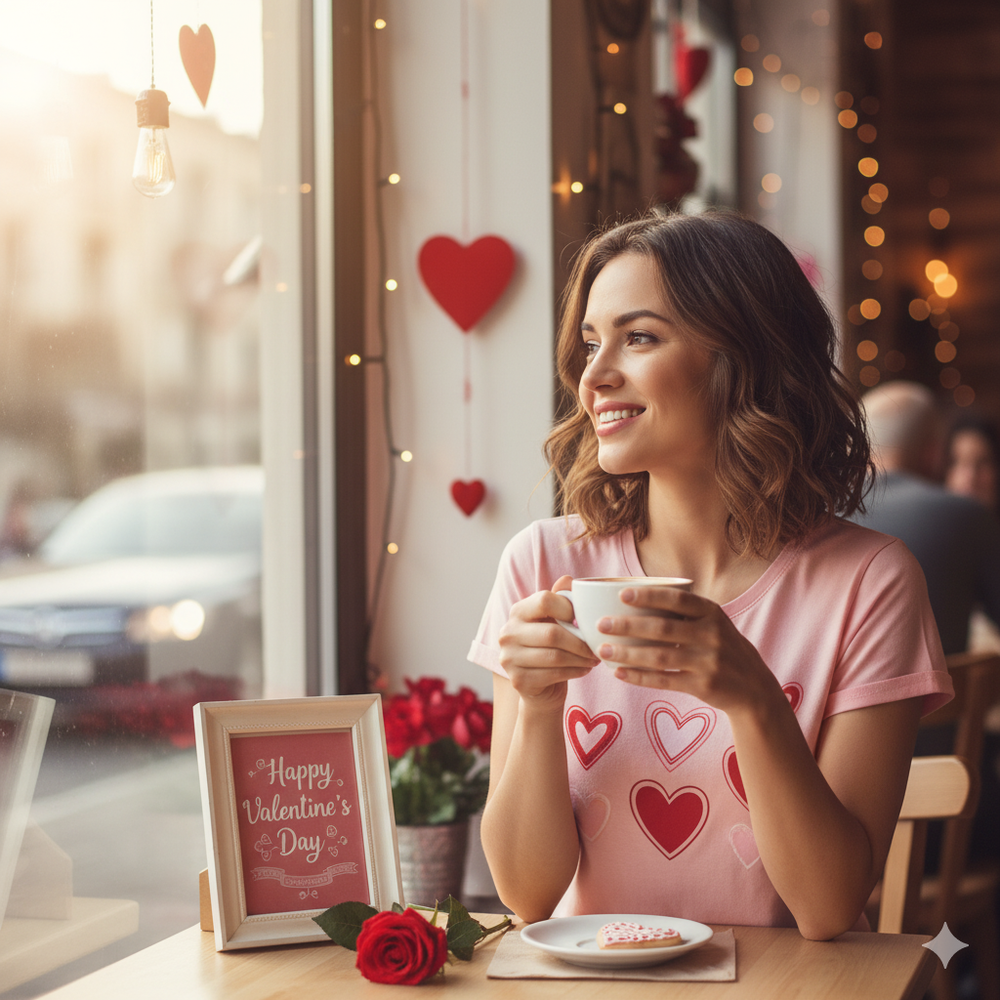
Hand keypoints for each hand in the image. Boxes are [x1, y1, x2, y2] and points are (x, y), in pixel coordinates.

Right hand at [498, 574, 599, 709]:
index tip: (583, 621)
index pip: (544, 601)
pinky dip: (576, 671)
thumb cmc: (550, 646)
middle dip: (581, 642)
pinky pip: (554, 674)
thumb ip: (561, 599)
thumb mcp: (554, 620)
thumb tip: (568, 579)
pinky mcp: (518, 680)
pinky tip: (585, 669)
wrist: (538, 684)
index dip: (569, 609)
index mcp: (518, 612)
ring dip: (581, 658)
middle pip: (552, 633)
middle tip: (597, 647)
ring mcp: (509, 658)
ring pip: (555, 656)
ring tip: (594, 658)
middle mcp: (508, 633)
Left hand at [596, 585, 784, 717]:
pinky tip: (619, 673)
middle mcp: (712, 635)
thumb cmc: (720, 646)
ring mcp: (709, 662)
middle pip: (663, 629)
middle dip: (628, 626)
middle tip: (601, 624)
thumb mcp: (713, 622)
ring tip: (602, 651)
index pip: (678, 599)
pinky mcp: (704, 686)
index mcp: (712, 612)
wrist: (753, 686)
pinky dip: (639, 677)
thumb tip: (635, 597)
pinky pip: (664, 680)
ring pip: (660, 657)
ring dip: (628, 654)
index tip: (621, 594)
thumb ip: (685, 611)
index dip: (650, 596)